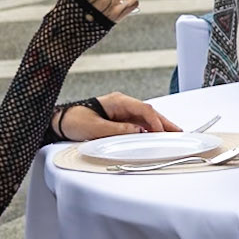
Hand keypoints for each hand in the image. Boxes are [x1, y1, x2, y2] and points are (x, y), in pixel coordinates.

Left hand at [58, 93, 179, 141]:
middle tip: (180, 133)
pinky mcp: (119, 120)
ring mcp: (121, 112)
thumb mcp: (95, 128)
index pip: (144, 109)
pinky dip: (149, 129)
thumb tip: (139, 131)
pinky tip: (155, 136)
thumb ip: (118, 130)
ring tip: (173, 136)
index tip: (162, 134)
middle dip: (165, 123)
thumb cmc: (73, 120)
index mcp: (118, 102)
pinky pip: (139, 123)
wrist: (58, 121)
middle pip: (149, 112)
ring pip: (146, 118)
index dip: (156, 122)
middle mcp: (122, 104)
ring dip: (159, 126)